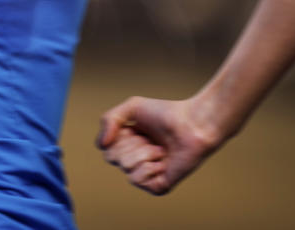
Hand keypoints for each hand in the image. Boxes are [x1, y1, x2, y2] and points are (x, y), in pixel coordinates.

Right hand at [95, 95, 222, 195]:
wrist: (192, 125)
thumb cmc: (166, 114)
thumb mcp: (131, 108)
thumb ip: (109, 120)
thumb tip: (102, 145)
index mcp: (126, 144)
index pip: (106, 148)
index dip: (119, 136)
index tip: (137, 128)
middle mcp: (134, 161)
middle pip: (112, 158)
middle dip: (132, 144)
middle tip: (152, 139)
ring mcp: (146, 175)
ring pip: (126, 167)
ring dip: (144, 153)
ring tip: (161, 149)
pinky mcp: (157, 187)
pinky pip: (137, 180)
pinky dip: (149, 167)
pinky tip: (163, 163)